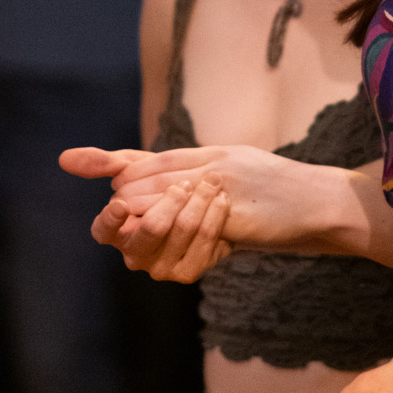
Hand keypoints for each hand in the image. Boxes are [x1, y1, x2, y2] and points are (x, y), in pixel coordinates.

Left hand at [66, 141, 337, 245]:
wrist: (324, 204)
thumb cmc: (281, 201)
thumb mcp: (235, 184)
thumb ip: (196, 187)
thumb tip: (154, 205)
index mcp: (209, 155)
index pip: (150, 158)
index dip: (107, 159)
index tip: (68, 160)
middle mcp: (212, 160)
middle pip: (147, 177)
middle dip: (126, 202)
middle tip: (118, 218)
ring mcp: (223, 180)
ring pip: (162, 197)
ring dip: (147, 218)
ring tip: (136, 229)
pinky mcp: (236, 205)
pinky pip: (190, 219)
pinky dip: (172, 230)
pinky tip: (159, 237)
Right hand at [89, 177, 230, 280]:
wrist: (206, 201)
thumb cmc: (162, 183)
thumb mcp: (136, 169)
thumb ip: (105, 163)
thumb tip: (64, 158)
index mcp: (116, 231)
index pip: (104, 231)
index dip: (110, 220)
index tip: (120, 204)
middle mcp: (135, 255)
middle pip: (149, 231)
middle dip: (169, 202)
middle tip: (185, 182)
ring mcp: (161, 267)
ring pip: (180, 235)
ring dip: (198, 205)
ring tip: (212, 182)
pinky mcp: (188, 272)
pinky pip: (204, 245)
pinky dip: (214, 218)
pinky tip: (221, 200)